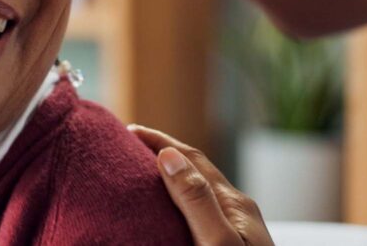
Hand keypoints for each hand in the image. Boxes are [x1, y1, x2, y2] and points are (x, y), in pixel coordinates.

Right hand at [129, 125, 273, 245]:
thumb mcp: (219, 244)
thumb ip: (196, 202)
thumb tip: (169, 156)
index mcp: (235, 205)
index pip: (192, 159)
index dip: (160, 141)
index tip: (128, 130)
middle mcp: (238, 214)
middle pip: (197, 171)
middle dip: (164, 154)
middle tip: (130, 146)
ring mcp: (237, 233)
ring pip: (199, 194)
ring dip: (172, 179)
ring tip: (144, 176)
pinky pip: (201, 216)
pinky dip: (178, 205)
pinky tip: (169, 217)